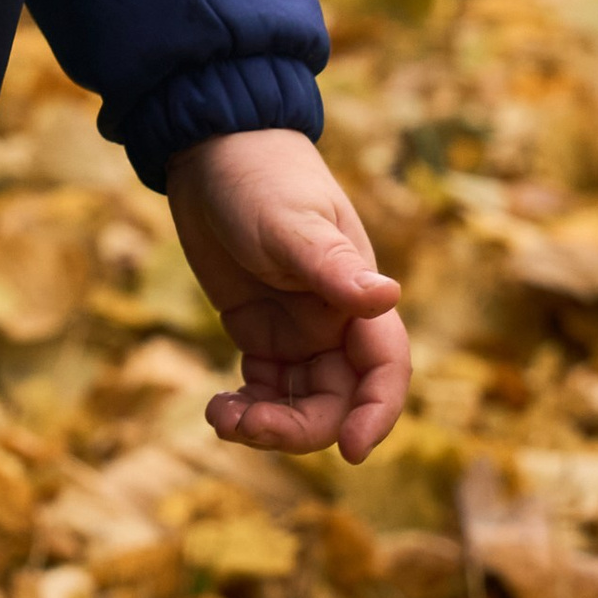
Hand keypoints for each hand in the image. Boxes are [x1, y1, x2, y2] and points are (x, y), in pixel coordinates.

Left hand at [167, 127, 410, 463]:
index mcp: (356, 295)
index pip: (384, 369)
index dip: (377, 413)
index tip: (350, 451)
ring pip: (299, 404)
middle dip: (300, 428)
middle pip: (337, 401)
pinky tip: (217, 407)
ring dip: (267, 425)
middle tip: (247, 425)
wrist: (209, 147)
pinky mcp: (259, 332)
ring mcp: (297, 330)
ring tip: (222, 417)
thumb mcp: (291, 222)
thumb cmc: (260, 174)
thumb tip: (389, 298)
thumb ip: (332, 265)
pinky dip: (246, 408)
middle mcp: (334, 322)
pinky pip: (264, 390)